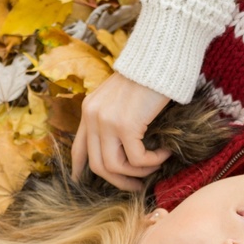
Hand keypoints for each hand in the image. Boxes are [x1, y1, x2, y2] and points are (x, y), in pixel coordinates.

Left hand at [73, 72, 172, 190]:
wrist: (159, 58)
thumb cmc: (148, 77)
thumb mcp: (122, 98)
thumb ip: (114, 118)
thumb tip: (123, 147)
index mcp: (89, 110)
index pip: (78, 148)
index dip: (80, 170)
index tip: (84, 182)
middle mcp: (92, 117)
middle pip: (98, 166)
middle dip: (118, 181)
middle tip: (137, 186)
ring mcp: (107, 121)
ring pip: (115, 166)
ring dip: (138, 172)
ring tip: (156, 164)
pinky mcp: (125, 125)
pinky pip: (137, 158)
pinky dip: (153, 161)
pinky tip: (165, 152)